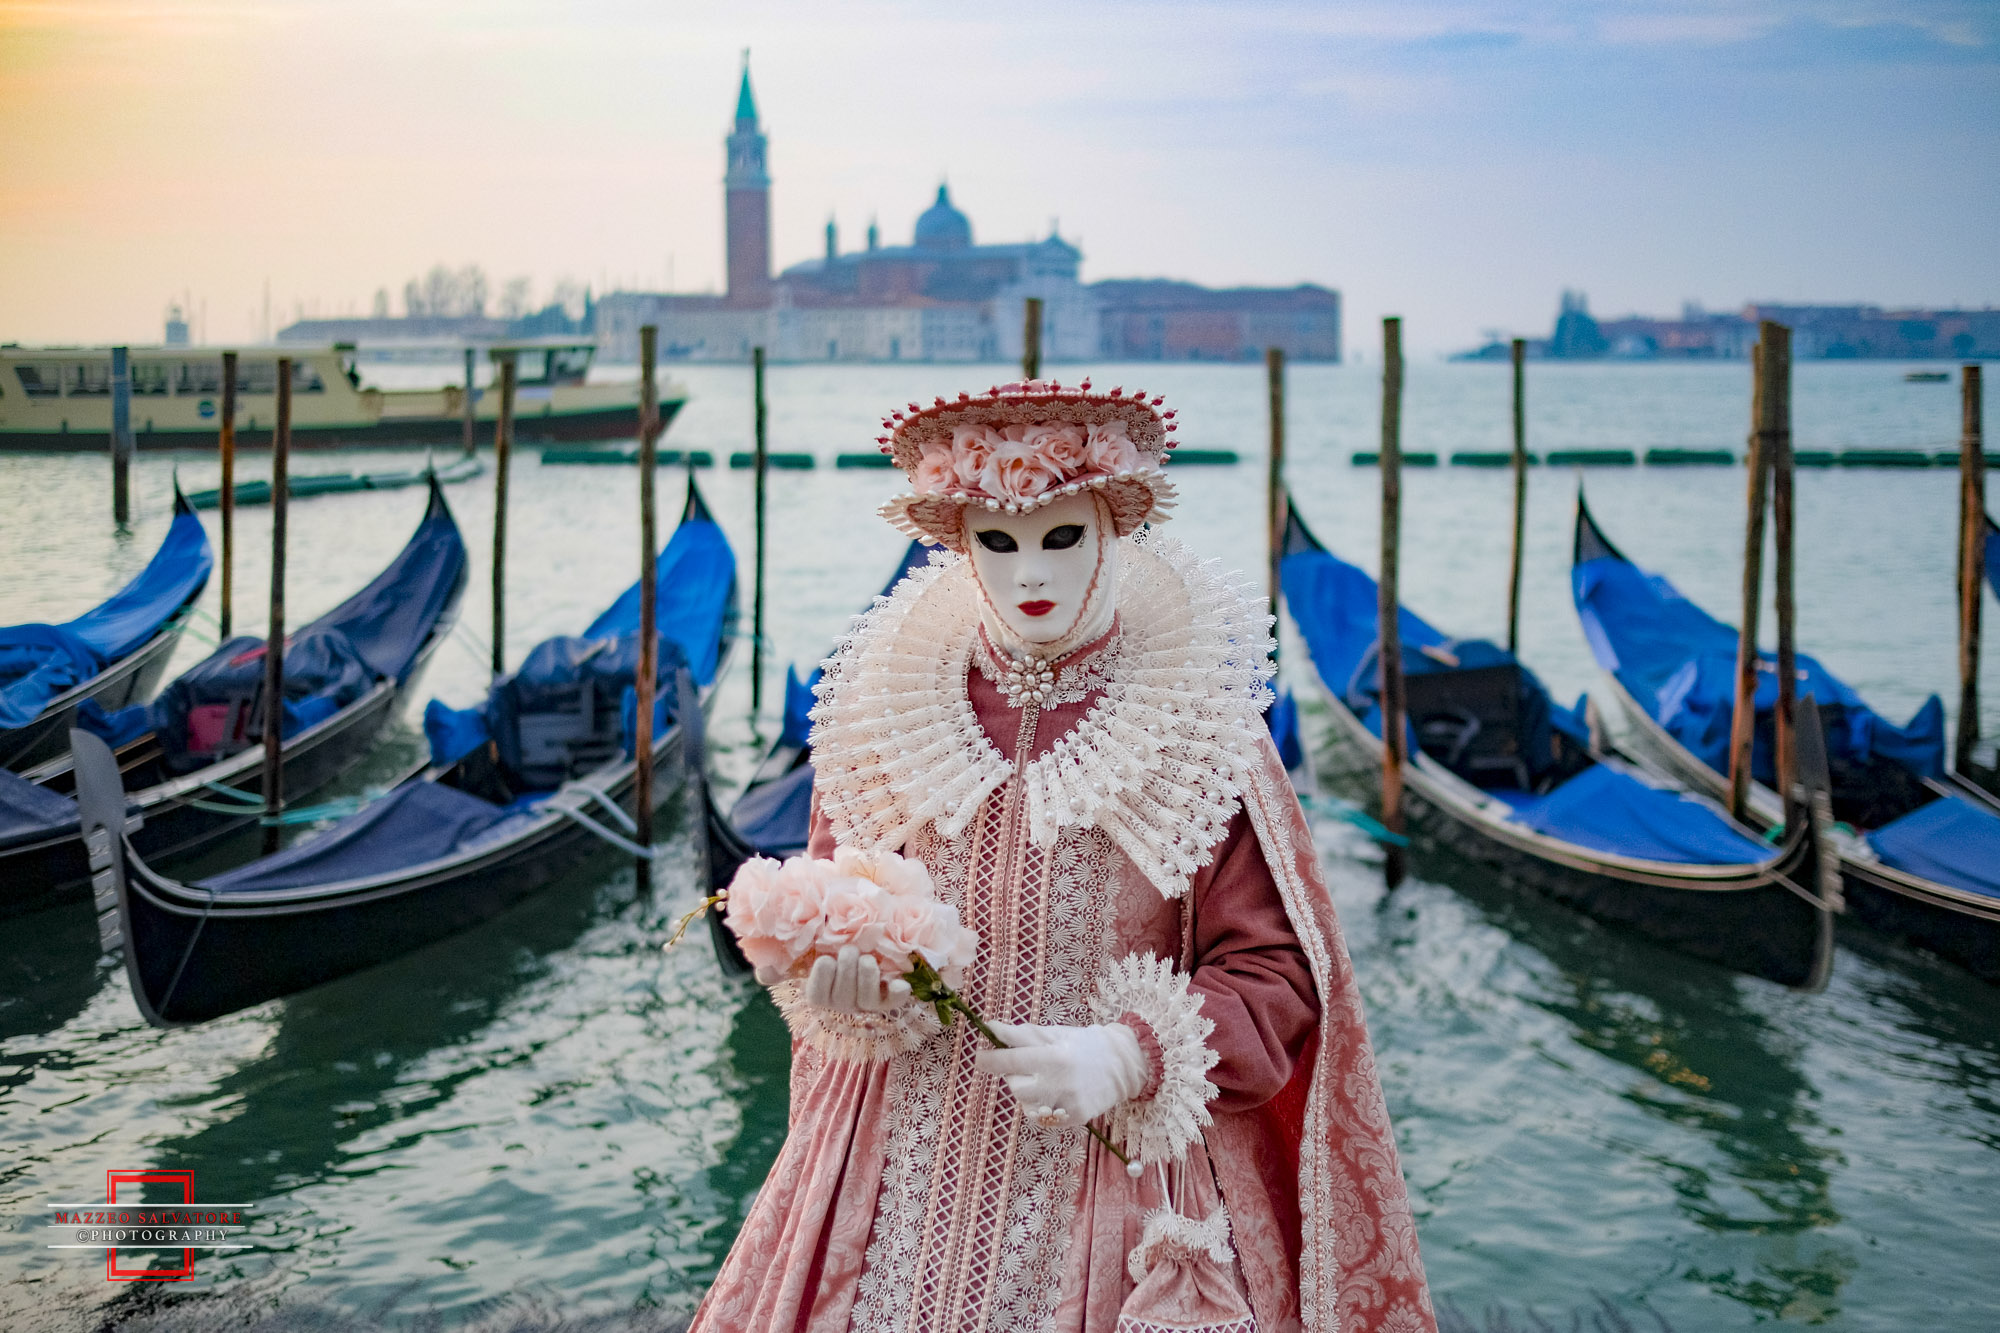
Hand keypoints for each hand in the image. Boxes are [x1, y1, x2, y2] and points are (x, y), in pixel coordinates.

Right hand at [760, 945, 910, 1015]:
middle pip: (842, 998)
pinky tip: (901, 984)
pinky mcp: (890, 997)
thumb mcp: (805, 956)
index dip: (822, 979)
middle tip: (849, 950)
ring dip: (866, 976)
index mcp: (822, 993)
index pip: (817, 996)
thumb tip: (764, 971)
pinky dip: (898, 993)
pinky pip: (894, 1001)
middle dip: (846, 971)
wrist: (866, 947)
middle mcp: (844, 1003)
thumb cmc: (831, 953)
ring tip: (866, 958)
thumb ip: (783, 965)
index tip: (825, 960)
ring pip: (867, 1000)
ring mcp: (867, 1002)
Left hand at [974, 1022, 1147, 1127]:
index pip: (1010, 1061)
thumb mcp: (1055, 1033)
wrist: (1123, 1064)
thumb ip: (1022, 1034)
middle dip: (1014, 1076)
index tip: (979, 1058)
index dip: (989, 1060)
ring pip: (1027, 1104)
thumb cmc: (1084, 1044)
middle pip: (1015, 1087)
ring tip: (1045, 1080)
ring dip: (1028, 1092)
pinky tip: (1056, 1093)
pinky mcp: (1074, 1118)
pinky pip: (1043, 1116)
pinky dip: (1042, 1105)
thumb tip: (991, 1028)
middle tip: (1027, 1066)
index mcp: (1053, 1056)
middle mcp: (1058, 1082)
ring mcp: (1066, 1103)